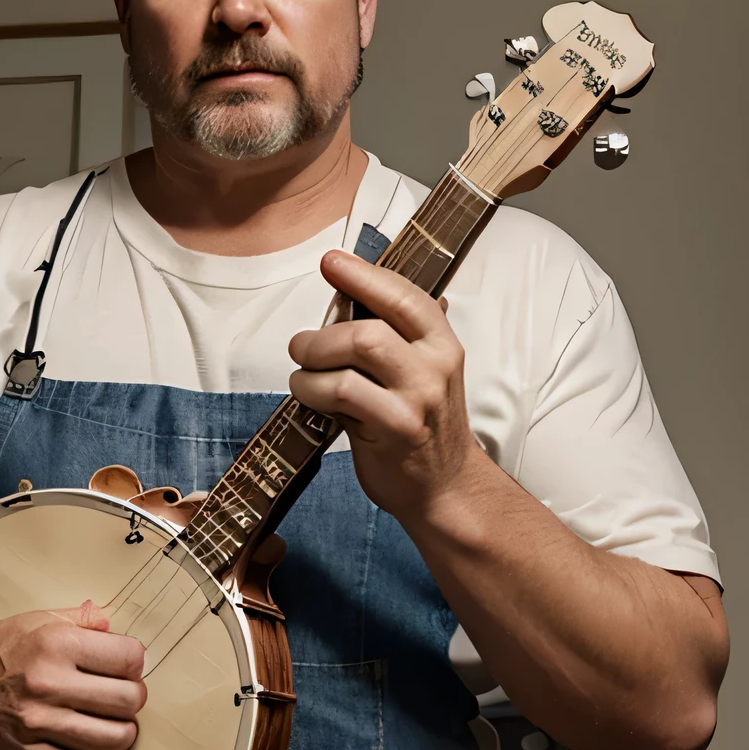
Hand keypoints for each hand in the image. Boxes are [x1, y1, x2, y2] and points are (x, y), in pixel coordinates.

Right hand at [0, 600, 146, 749]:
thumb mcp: (39, 619)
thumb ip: (83, 620)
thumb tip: (113, 628)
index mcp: (55, 644)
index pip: (129, 658)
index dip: (134, 662)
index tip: (125, 665)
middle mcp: (48, 683)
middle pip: (128, 700)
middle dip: (132, 697)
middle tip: (121, 694)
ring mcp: (37, 722)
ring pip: (114, 739)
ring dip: (121, 731)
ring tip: (109, 721)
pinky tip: (89, 744)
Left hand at [288, 250, 482, 520]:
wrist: (446, 487)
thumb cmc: (423, 426)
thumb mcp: (422, 372)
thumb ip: (394, 338)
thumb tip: (347, 295)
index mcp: (442, 342)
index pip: (403, 295)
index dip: (364, 274)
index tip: (331, 262)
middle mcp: (435, 365)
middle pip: (368, 327)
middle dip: (322, 335)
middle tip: (301, 346)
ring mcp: (417, 398)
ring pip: (353, 354)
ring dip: (312, 363)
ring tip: (303, 376)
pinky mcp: (395, 428)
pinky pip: (340, 395)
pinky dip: (312, 391)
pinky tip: (310, 397)